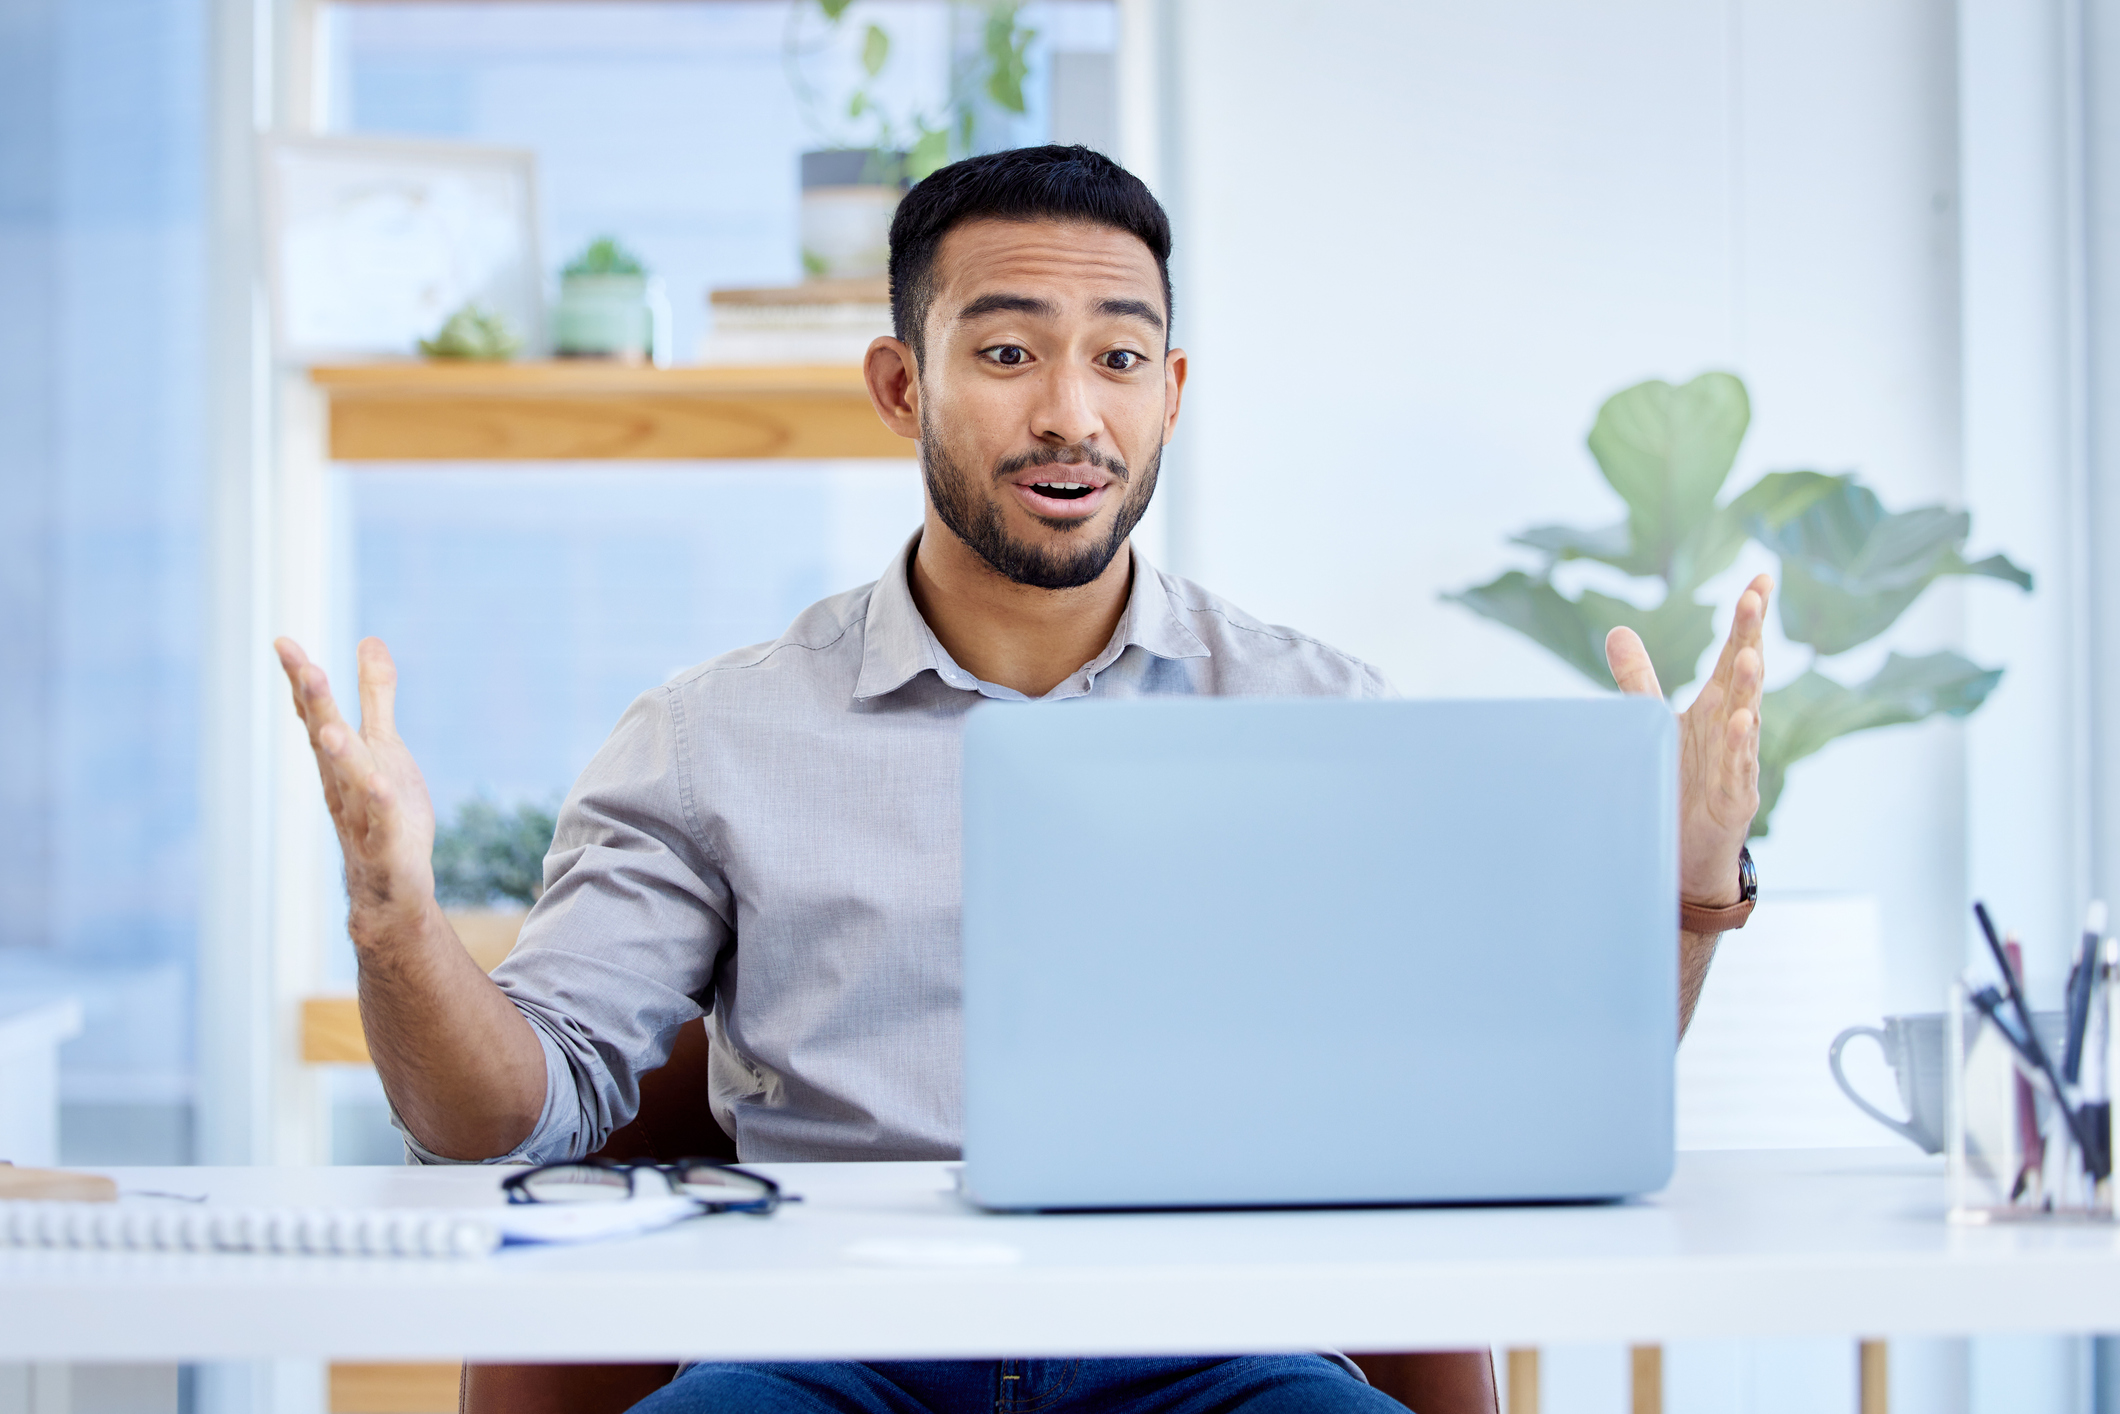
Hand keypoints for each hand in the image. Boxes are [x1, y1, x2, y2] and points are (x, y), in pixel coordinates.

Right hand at [274, 636, 438, 941]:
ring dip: (340, 756)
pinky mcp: (388, 845)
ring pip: (350, 781)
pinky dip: (382, 807)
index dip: (300, 679)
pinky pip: (384, 824)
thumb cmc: (381, 812)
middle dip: (316, 704)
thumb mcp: (381, 745)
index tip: (283, 642)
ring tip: (330, 729)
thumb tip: (370, 639)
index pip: (316, 713)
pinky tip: (382, 788)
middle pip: (326, 738)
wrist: (387, 889)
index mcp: (341, 756)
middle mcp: (344, 782)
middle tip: (304, 667)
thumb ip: (375, 695)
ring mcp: (362, 814)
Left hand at [1605, 574, 1769, 907]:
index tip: (1762, 578)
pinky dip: (1740, 747)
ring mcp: (1738, 762)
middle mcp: (1732, 728)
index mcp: (1716, 705)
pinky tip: (1742, 722)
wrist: (1686, 851)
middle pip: (1744, 676)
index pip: (1737, 652)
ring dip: (1749, 688)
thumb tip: (1619, 629)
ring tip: (1751, 655)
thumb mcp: (1655, 721)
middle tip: (1755, 598)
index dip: (1749, 618)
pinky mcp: (1734, 799)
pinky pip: (1739, 769)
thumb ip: (1640, 678)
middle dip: (1750, 637)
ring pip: (1747, 719)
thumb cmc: (1681, 780)